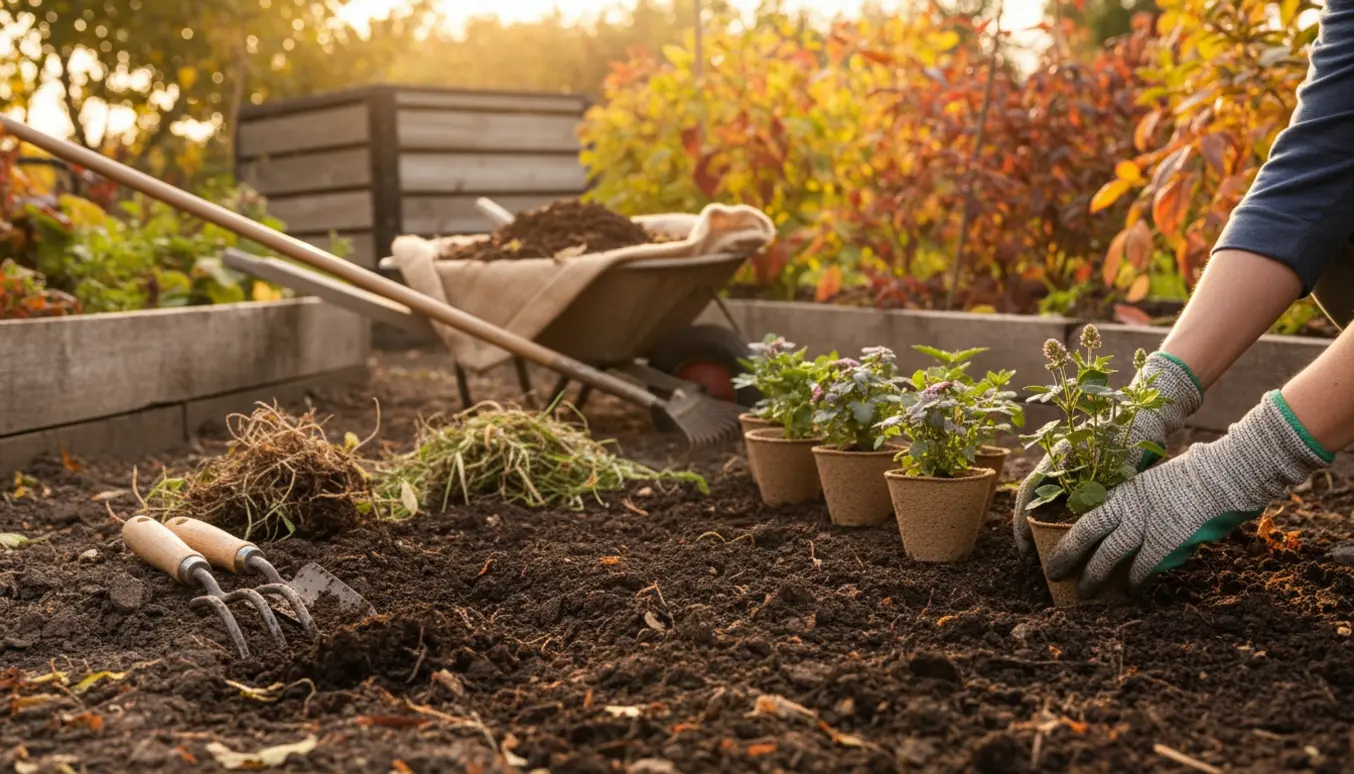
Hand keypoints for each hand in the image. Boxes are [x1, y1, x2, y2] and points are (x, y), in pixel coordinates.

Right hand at [1013, 352, 1203, 554]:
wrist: (1148, 413)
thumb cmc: (1131, 431)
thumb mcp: (1115, 461)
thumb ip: (1101, 488)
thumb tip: (1088, 524)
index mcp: (1058, 455)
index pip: (1029, 491)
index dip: (1021, 521)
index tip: (1024, 548)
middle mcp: (1060, 463)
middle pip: (1036, 500)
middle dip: (1031, 531)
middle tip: (1034, 559)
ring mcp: (1073, 470)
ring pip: (1052, 504)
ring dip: (1049, 528)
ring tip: (1052, 555)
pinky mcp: (1088, 476)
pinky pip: (1071, 503)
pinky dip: (1069, 522)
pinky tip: (1075, 540)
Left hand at [1045, 390, 1331, 595]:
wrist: (1224, 474)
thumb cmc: (1195, 476)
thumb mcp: (1154, 482)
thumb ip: (1136, 501)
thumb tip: (1124, 522)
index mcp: (1124, 489)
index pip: (1087, 513)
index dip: (1068, 532)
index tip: (1052, 545)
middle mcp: (1128, 505)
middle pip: (1086, 533)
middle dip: (1067, 555)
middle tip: (1053, 574)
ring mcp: (1146, 522)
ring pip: (1108, 554)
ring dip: (1093, 576)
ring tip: (1083, 593)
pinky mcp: (1166, 539)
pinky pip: (1143, 566)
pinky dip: (1134, 581)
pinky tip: (1129, 592)